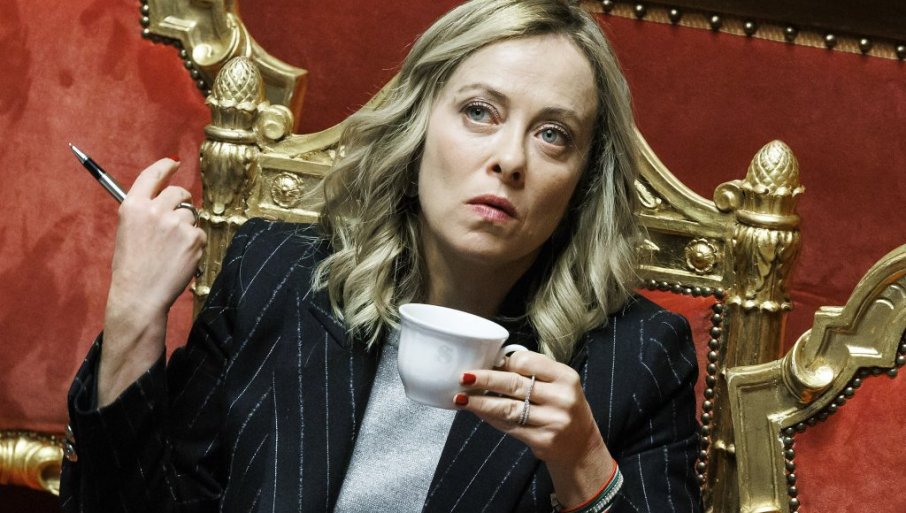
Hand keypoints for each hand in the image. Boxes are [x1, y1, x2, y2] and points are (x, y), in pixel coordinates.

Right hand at [106, 158, 204, 317]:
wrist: (140, 295)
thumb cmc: (132, 266)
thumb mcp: (127, 230)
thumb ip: (144, 210)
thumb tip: (163, 197)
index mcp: (133, 206)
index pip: (153, 175)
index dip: (165, 166)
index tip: (174, 163)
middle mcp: (154, 210)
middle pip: (179, 192)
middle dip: (182, 201)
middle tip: (177, 218)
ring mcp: (175, 224)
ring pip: (191, 214)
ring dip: (187, 227)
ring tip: (171, 248)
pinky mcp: (192, 238)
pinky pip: (199, 233)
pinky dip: (193, 244)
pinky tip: (179, 258)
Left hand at [454, 350, 614, 507]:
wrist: (581, 447)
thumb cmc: (564, 408)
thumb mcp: (560, 384)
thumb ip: (535, 372)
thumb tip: (495, 363)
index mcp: (565, 377)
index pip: (527, 362)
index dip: (505, 362)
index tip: (489, 363)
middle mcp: (561, 398)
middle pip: (513, 384)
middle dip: (484, 380)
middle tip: (464, 377)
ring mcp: (552, 421)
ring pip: (507, 408)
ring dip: (480, 402)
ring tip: (461, 398)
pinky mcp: (541, 440)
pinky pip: (508, 426)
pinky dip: (490, 418)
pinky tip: (477, 412)